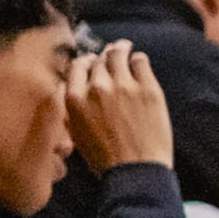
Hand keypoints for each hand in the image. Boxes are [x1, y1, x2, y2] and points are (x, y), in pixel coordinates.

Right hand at [64, 41, 172, 174]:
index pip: (76, 66)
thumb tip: (70, 90)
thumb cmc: (104, 158)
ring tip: (124, 48)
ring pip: (118, 55)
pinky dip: (138, 59)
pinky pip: (141, 62)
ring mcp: (123, 85)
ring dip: (120, 50)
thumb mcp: (76, 133)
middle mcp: (96, 87)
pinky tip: (139, 61)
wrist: (135, 170)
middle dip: (103, 57)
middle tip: (110, 53)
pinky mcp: (148, 88)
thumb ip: (72, 108)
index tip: (90, 61)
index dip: (84, 62)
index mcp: (74, 99)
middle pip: (98, 60)